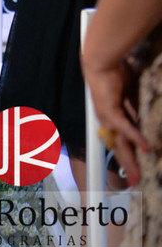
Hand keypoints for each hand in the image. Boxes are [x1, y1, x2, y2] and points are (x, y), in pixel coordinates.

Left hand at [82, 57, 147, 185]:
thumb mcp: (128, 97)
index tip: (132, 172)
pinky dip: (136, 138)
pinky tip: (146, 149)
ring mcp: (108, 118)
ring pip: (121, 144)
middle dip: (128, 167)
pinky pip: (126, 128)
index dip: (125, 157)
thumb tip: (142, 119)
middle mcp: (107, 122)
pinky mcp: (112, 110)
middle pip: (119, 149)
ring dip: (131, 160)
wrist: (101, 63)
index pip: (118, 143)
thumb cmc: (114, 76)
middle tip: (136, 183)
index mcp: (109, 120)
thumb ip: (133, 109)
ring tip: (138, 176)